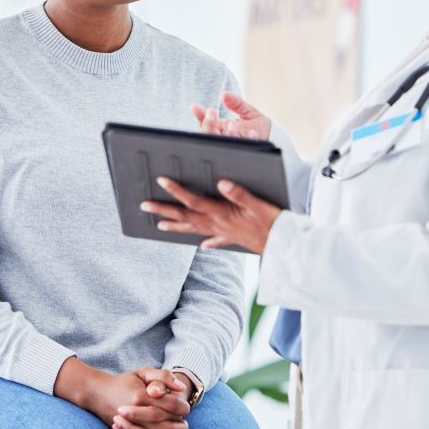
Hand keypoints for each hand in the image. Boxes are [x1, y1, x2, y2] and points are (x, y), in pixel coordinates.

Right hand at [54, 360, 189, 428]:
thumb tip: (182, 387)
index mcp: (141, 396)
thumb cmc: (124, 382)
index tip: (185, 408)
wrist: (97, 393)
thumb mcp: (143, 373)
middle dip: (179, 427)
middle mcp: (133, 413)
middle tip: (184, 423)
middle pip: (165, 427)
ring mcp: (126, 427)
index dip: (182, 408)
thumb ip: (164, 376)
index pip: (170, 406)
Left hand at [141, 176, 281, 253]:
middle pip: (186, 216)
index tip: (160, 181)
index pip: (193, 200)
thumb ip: (239, 193)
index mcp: (222, 213)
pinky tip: (202, 247)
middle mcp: (218, 225)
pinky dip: (207, 243)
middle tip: (144, 205)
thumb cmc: (273, 224)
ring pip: (194, 229)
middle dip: (164, 210)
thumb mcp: (258, 204)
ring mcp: (224, 233)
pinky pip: (215, 241)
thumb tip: (221, 182)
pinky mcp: (233, 239)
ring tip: (159, 225)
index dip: (176, 190)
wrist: (285, 247)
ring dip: (176, 226)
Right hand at [190, 92, 271, 140]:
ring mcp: (234, 147)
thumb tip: (224, 94)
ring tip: (232, 124)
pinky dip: (249, 139)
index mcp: (221, 128)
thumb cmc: (258, 126)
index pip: (206, 122)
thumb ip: (236, 102)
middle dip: (208, 124)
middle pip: (208, 135)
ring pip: (223, 144)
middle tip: (212, 112)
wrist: (274, 138)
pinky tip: (253, 133)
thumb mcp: (247, 111)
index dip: (199, 115)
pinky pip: (245, 148)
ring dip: (226, 134)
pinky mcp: (247, 153)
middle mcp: (225, 139)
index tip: (195, 107)